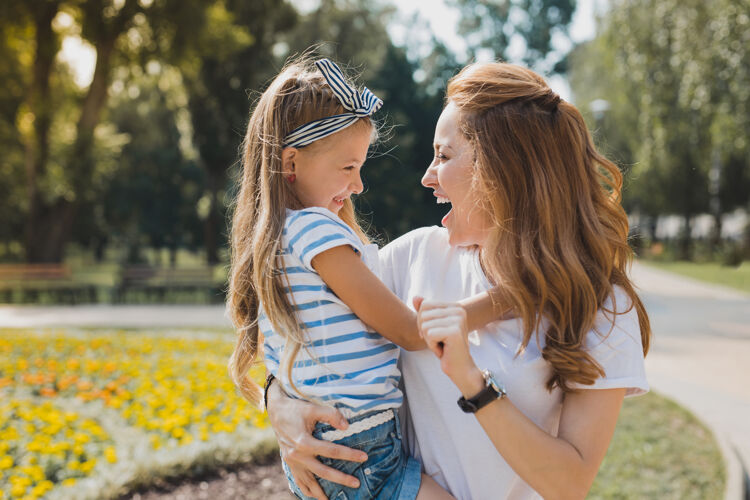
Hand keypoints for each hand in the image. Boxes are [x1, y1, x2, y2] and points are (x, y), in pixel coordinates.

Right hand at [266, 381, 367, 498]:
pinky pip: (298, 481)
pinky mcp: (289, 463)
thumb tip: (346, 427)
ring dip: (321, 492)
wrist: (276, 411)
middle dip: (340, 479)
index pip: (331, 451)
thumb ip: (331, 415)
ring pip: (309, 482)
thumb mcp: (313, 408)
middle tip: (356, 483)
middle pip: (323, 471)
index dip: (349, 454)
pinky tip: (315, 496)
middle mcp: (297, 455)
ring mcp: (292, 462)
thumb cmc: (296, 408)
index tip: (364, 457)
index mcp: (303, 442)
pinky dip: (306, 490)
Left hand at [413, 297, 483, 395]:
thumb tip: (415, 297)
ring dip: (428, 339)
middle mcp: (459, 310)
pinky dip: (432, 345)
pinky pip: (429, 335)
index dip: (423, 321)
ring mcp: (458, 320)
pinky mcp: (455, 331)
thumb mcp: (433, 326)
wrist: (460, 368)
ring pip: (424, 325)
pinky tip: (443, 350)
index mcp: (455, 306)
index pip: (425, 304)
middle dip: (425, 331)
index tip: (435, 333)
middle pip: (423, 314)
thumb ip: (424, 311)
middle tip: (439, 340)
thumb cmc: (445, 347)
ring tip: (442, 344)